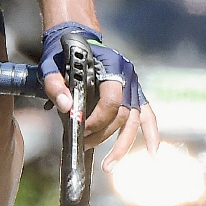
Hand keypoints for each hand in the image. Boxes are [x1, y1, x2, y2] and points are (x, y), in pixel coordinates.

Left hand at [40, 22, 159, 168]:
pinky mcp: (135, 95)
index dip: (97, 119)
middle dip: (103, 134)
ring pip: (134, 122)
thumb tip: (67, 108)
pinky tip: (153, 154)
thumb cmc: (64, 55)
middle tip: (84, 144)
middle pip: (122, 115)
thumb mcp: (52, 65)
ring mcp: (134, 86)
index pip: (111, 100)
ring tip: (108, 165)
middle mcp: (128, 77)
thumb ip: (55, 85)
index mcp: (111, 66)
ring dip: (123, 146)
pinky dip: (152, 135)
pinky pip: (148, 117)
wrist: (77, 41)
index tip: (80, 128)